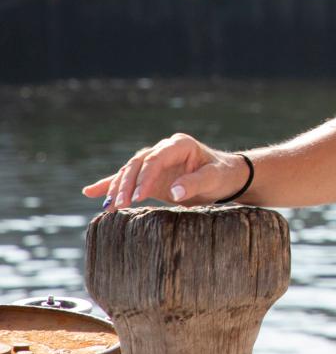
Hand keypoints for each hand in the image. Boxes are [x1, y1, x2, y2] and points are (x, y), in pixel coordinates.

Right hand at [81, 133, 247, 209]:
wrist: (226, 178)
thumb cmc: (222, 176)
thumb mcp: (214, 178)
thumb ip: (195, 183)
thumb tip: (174, 192)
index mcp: (179, 145)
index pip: (155, 159)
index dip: (145, 177)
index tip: (139, 198)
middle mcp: (163, 149)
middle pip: (137, 164)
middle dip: (126, 184)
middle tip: (119, 206)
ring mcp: (155, 162)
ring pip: (129, 171)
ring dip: (117, 188)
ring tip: (108, 208)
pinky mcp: (150, 176)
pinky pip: (127, 178)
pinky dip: (109, 185)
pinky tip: (90, 192)